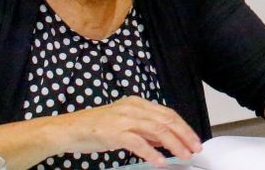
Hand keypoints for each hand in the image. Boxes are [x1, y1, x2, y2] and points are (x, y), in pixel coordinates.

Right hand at [54, 96, 201, 165]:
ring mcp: (124, 119)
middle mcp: (133, 108)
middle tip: (195, 148)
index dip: (184, 127)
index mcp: (137, 103)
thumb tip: (165, 139)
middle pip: (167, 120)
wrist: (69, 129)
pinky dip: (151, 152)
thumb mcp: (124, 123)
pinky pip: (138, 142)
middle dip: (184, 135)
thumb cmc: (94, 127)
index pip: (168, 113)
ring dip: (174, 144)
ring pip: (157, 129)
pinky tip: (160, 161)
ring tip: (183, 155)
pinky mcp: (114, 132)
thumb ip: (145, 129)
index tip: (194, 139)